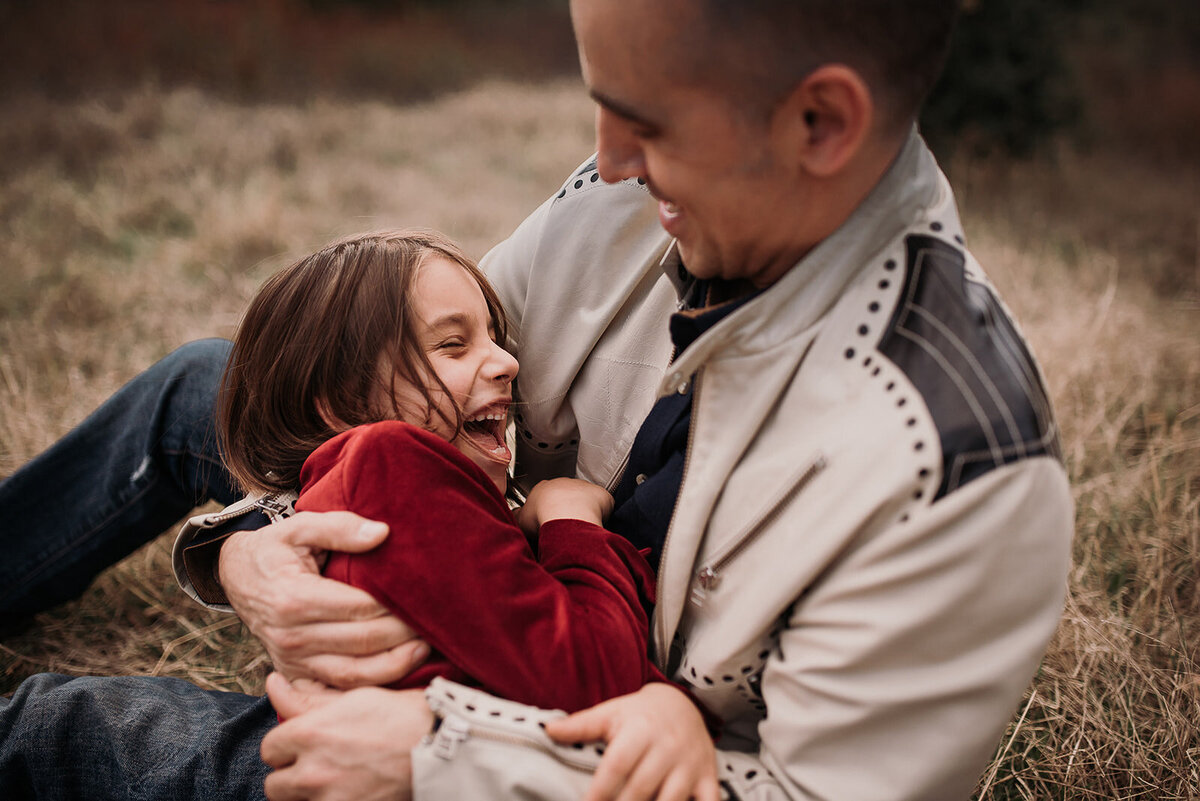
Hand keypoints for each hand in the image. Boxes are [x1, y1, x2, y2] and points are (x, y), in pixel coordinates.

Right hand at [219, 510, 428, 686]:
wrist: (236, 576)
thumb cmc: (275, 549)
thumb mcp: (300, 526)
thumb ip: (340, 527)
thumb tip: (382, 533)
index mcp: (294, 598)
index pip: (359, 608)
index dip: (395, 606)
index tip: (426, 597)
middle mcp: (291, 635)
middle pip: (361, 642)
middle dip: (403, 635)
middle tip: (436, 623)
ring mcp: (291, 659)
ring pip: (352, 674)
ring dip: (394, 666)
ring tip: (425, 650)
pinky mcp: (296, 673)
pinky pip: (337, 689)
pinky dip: (368, 687)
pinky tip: (396, 674)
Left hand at [261, 672, 432, 800]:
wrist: (442, 747)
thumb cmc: (400, 715)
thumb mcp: (352, 698)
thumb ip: (305, 699)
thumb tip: (273, 683)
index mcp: (309, 735)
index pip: (269, 749)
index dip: (285, 746)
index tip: (302, 744)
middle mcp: (312, 772)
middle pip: (275, 786)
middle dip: (291, 775)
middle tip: (314, 766)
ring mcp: (330, 800)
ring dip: (308, 794)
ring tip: (332, 781)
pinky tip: (350, 792)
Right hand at [515, 478, 615, 535]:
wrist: (566, 516)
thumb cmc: (543, 517)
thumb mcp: (520, 519)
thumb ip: (517, 515)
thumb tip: (515, 515)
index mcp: (545, 487)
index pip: (547, 495)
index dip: (548, 508)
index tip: (548, 519)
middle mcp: (565, 483)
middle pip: (567, 495)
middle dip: (566, 509)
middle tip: (564, 526)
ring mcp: (584, 487)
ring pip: (586, 499)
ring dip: (584, 510)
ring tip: (579, 528)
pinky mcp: (601, 495)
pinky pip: (603, 504)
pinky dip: (602, 513)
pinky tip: (594, 524)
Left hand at [545, 683, 717, 800]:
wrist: (685, 703)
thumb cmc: (641, 714)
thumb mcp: (612, 712)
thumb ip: (581, 725)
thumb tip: (548, 730)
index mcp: (640, 730)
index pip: (617, 765)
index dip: (600, 790)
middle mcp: (667, 748)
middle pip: (641, 788)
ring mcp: (690, 765)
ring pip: (672, 800)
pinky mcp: (708, 778)